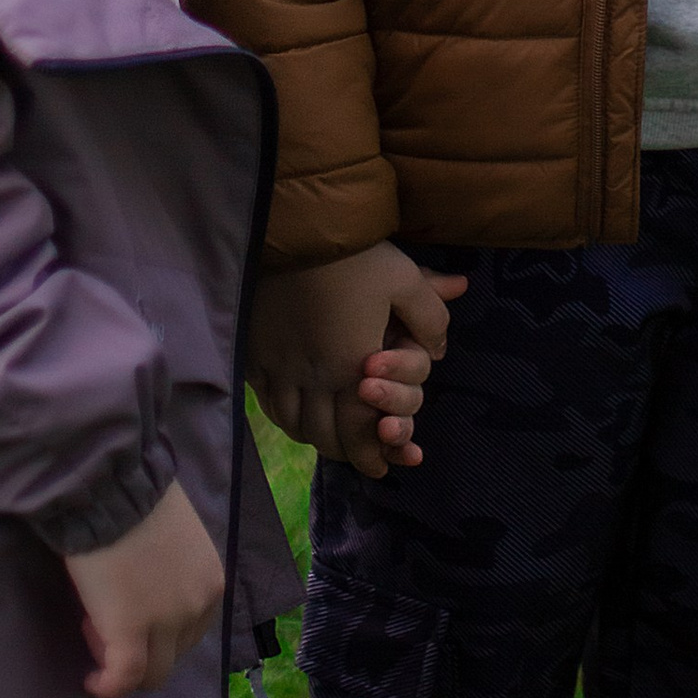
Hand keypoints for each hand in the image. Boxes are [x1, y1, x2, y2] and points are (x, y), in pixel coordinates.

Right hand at [65, 478, 224, 697]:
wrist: (113, 487)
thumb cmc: (137, 497)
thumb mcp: (175, 535)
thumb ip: (173, 568)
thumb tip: (150, 584)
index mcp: (211, 582)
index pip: (192, 630)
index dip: (159, 627)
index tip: (129, 607)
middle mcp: (197, 607)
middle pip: (174, 654)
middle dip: (142, 645)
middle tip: (107, 617)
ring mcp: (166, 624)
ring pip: (151, 675)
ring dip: (122, 662)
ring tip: (94, 633)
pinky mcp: (129, 634)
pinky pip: (122, 680)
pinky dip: (106, 687)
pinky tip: (91, 681)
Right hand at [250, 243, 467, 477]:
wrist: (292, 230)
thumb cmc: (353, 257)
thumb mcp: (404, 279)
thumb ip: (430, 315)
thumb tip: (444, 347)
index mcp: (353, 368)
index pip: (360, 431)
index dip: (372, 455)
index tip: (382, 467)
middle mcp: (314, 379)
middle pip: (325, 436)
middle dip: (345, 452)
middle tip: (356, 455)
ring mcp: (279, 369)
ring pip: (294, 425)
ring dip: (314, 437)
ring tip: (326, 437)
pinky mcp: (254, 355)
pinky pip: (266, 403)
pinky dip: (284, 416)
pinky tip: (292, 411)